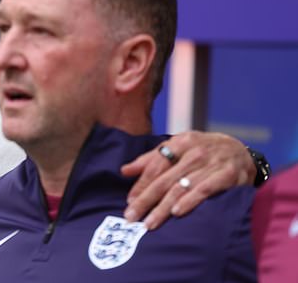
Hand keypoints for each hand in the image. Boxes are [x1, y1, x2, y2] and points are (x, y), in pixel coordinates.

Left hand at [121, 131, 254, 229]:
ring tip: (150, 222)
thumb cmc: (203, 150)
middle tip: (131, 217)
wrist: (241, 151)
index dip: (141, 184)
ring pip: (181, 188)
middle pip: (164, 179)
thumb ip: (151, 159)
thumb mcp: (178, 146)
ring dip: (163, 207)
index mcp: (181, 142)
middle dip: (146, 200)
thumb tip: (124, 170)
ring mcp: (211, 163)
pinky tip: (177, 212)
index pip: (155, 165)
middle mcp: (195, 152)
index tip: (130, 201)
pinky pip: (205, 190)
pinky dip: (190, 201)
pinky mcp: (227, 175)